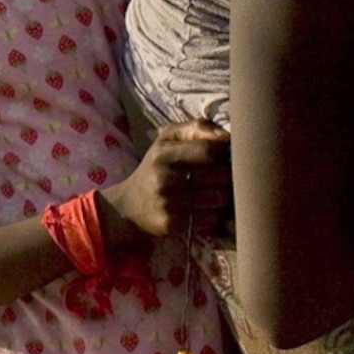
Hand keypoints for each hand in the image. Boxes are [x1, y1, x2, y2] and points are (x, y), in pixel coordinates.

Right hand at [103, 120, 229, 251]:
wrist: (127, 206)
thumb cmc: (156, 167)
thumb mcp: (167, 140)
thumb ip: (196, 128)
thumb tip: (226, 135)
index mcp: (163, 154)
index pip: (209, 150)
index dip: (224, 152)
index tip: (223, 155)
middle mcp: (164, 179)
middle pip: (221, 175)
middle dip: (226, 175)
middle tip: (217, 175)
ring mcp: (168, 204)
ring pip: (220, 198)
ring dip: (221, 196)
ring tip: (210, 192)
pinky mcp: (173, 224)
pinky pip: (211, 218)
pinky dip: (212, 213)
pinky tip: (200, 208)